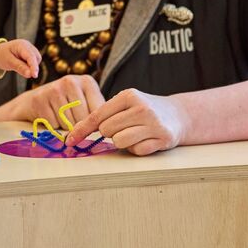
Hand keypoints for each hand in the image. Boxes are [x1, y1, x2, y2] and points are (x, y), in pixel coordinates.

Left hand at [0, 40, 40, 78]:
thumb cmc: (3, 55)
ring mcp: (31, 49)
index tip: (34, 75)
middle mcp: (28, 46)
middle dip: (32, 67)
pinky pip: (34, 62)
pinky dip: (30, 66)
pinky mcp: (32, 54)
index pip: (30, 56)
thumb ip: (19, 67)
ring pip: (36, 61)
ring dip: (31, 67)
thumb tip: (29, 74)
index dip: (34, 66)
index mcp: (21, 45)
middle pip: (36, 58)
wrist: (0, 52)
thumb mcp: (8, 62)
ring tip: (18, 65)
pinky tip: (21, 65)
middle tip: (23, 73)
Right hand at [11, 74, 105, 129]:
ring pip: (67, 123)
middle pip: (82, 119)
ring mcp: (54, 89)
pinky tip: (49, 116)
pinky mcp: (39, 99)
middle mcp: (70, 81)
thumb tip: (97, 128)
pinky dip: (52, 126)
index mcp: (87, 81)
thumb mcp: (85, 103)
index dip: (93, 124)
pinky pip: (52, 124)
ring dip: (64, 127)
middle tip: (70, 120)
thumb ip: (95, 113)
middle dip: (77, 127)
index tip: (88, 125)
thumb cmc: (65, 104)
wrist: (36, 101)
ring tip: (60, 117)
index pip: (97, 111)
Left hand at [65, 88, 189, 155]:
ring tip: (135, 134)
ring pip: (119, 142)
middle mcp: (141, 107)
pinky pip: (137, 151)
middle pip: (106, 130)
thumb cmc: (144, 110)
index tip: (70, 140)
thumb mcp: (126, 104)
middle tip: (123, 128)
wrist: (178, 115)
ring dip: (123, 142)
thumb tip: (74, 133)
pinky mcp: (163, 138)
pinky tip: (146, 139)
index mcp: (128, 95)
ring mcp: (153, 123)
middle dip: (110, 133)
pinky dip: (137, 149)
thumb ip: (104, 114)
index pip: (97, 115)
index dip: (81, 129)